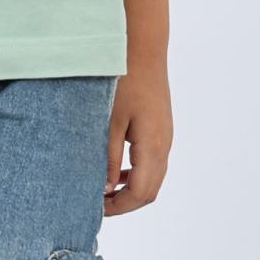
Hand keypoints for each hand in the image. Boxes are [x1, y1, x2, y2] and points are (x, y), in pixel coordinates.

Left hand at [104, 67, 170, 213]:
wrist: (144, 50)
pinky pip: (152, 164)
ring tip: (102, 192)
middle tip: (96, 205)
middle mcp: (164, 146)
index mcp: (152, 145)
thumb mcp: (109, 121)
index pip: (140, 192)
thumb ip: (106, 157)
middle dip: (124, 204)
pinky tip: (114, 173)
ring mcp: (165, 139)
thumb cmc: (124, 80)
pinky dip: (135, 175)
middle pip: (149, 192)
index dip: (118, 207)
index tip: (94, 209)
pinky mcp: (161, 132)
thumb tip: (104, 188)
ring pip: (153, 179)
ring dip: (130, 191)